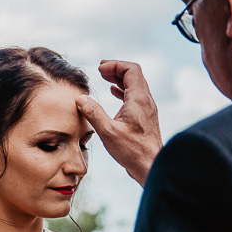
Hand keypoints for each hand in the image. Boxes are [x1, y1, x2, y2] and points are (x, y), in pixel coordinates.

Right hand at [77, 60, 161, 186]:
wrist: (151, 166)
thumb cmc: (133, 151)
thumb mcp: (108, 132)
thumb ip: (93, 113)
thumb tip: (81, 99)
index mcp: (139, 99)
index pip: (131, 70)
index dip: (115, 65)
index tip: (100, 69)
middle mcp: (146, 101)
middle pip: (134, 74)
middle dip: (117, 69)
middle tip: (101, 70)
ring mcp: (147, 109)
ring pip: (135, 85)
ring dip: (120, 79)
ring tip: (105, 78)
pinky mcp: (145, 117)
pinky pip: (135, 96)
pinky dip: (123, 90)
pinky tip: (114, 93)